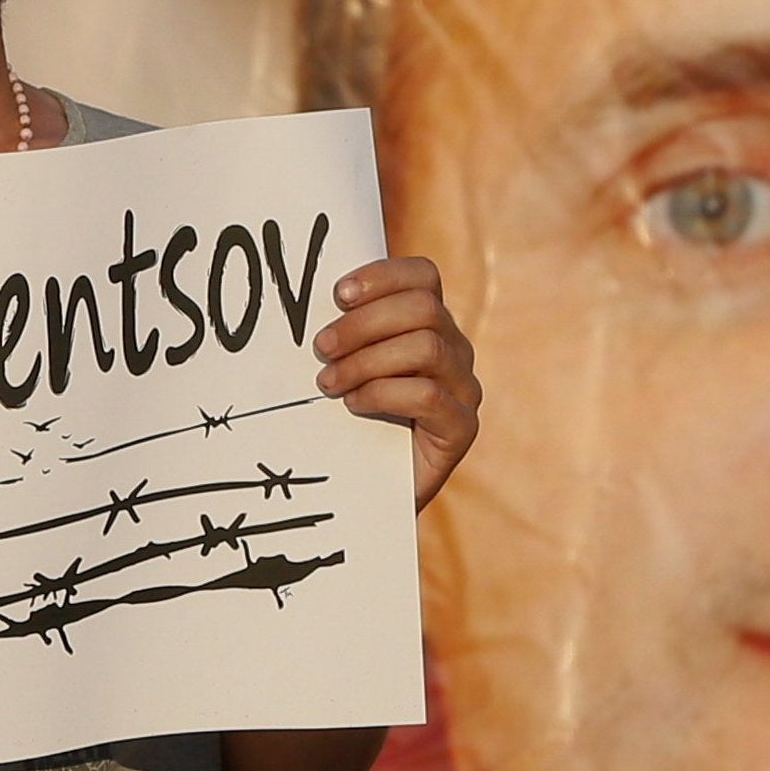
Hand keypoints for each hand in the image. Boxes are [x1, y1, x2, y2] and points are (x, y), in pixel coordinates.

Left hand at [312, 257, 478, 510]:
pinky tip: (354, 404)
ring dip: (367, 360)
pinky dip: (383, 393)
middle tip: (321, 347)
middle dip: (363, 323)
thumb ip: (344, 333)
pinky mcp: (461, 428)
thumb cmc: (350, 422)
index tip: (338, 294)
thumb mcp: (346, 366)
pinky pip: (429, 395)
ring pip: (427, 347)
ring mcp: (464, 389)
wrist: (367, 494)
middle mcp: (455, 350)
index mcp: (430, 324)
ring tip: (328, 382)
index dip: (382, 276)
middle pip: (424, 307)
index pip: (423, 276)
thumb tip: (305, 298)